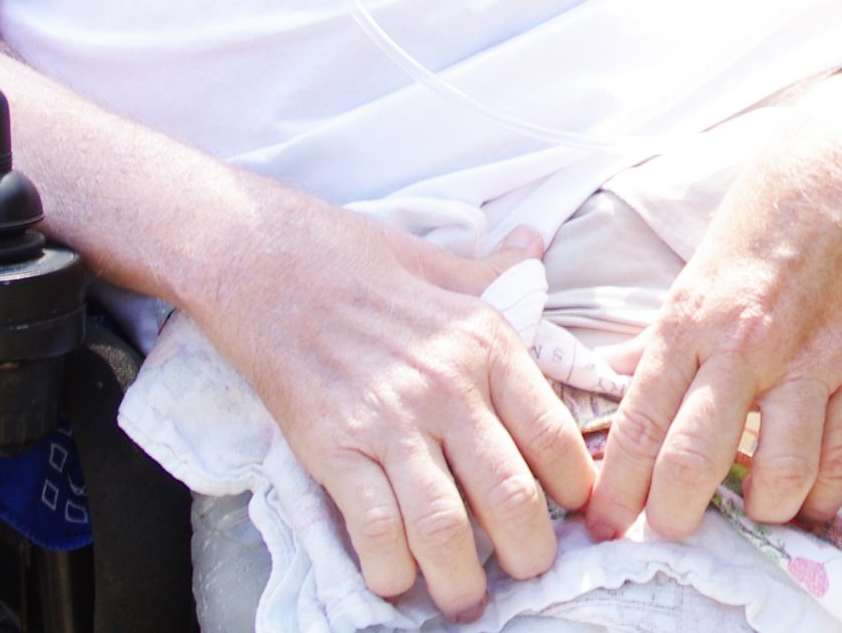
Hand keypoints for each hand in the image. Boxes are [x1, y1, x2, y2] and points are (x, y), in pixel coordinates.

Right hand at [189, 185, 595, 617]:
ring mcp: (390, 421)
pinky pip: (375, 528)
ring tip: (467, 600)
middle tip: (529, 574)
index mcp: (489, 345)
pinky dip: (390, 569)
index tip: (574, 515)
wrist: (266, 265)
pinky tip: (398, 580)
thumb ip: (495, 271)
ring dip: (461, 580)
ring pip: (445, 526)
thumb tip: (533, 245)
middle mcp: (449, 387)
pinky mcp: (333, 448)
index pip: (554, 435)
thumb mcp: (444, 264)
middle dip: (529, 552)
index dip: (574, 489)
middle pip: (510, 494)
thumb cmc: (358, 263)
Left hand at [585, 77, 841, 541]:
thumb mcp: (696, 269)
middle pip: (695, 462)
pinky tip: (808, 499)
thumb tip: (612, 394)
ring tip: (750, 510)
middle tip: (671, 532)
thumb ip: (658, 341)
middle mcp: (746, 342)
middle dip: (673, 518)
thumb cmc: (770, 207)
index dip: (617, 491)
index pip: (638, 425)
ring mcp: (812, 356)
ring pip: (780, 476)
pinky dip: (824, 495)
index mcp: (691, 316)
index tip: (605, 525)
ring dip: (761, 512)